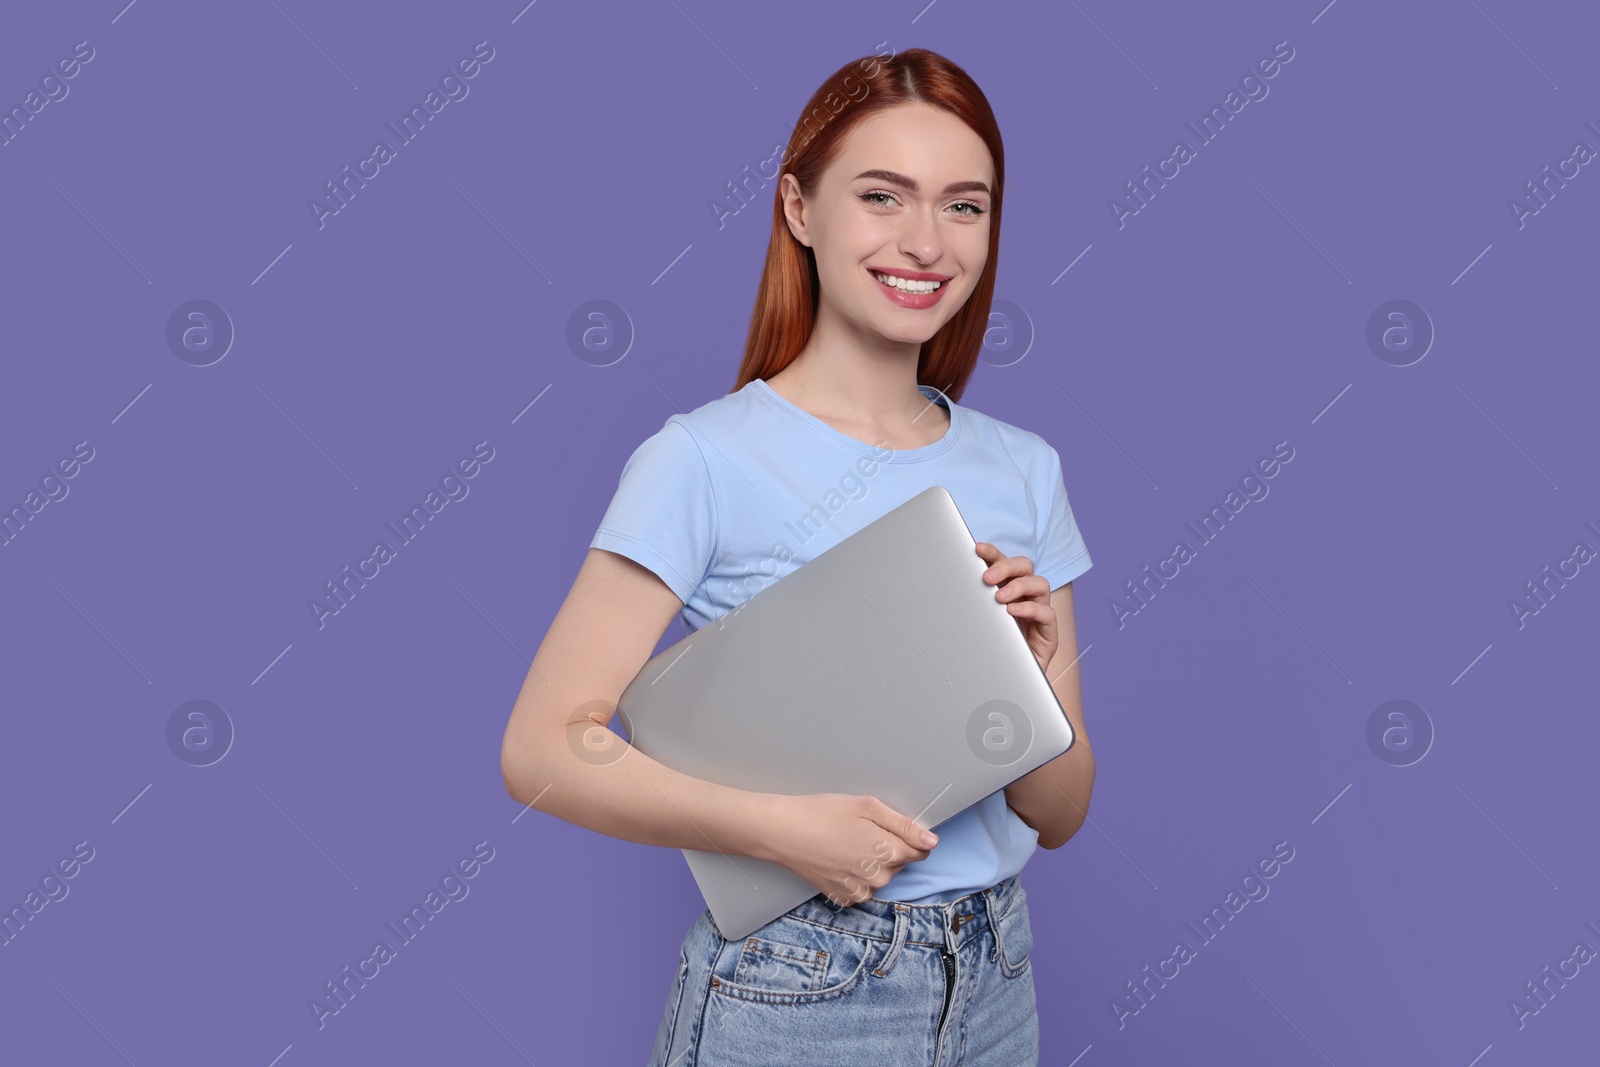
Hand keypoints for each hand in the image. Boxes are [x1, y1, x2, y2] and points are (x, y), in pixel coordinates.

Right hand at [765, 793, 936, 907]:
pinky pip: (862, 888)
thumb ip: (904, 826)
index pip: (920, 851)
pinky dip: (855, 876)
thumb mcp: (868, 807)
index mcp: (888, 852)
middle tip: (859, 830)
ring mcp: (859, 891)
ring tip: (845, 843)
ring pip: (881, 877)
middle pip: (899, 863)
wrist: (783, 832)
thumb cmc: (822, 813)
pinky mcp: (843, 898)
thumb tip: (931, 841)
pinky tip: (839, 859)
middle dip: (887, 847)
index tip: (886, 827)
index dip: (907, 836)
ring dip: (872, 863)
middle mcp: (878, 877)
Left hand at [975, 542, 1057, 674]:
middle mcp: (1025, 597)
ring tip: (1000, 598)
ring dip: (1019, 586)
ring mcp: (1038, 613)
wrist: (1004, 683)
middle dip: (1006, 567)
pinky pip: (1047, 613)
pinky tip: (1013, 612)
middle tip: (988, 578)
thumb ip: (968, 606)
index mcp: (1007, 590)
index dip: (993, 553)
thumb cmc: (988, 650)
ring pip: (1040, 584)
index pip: (1004, 563)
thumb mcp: (975, 624)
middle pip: (1025, 566)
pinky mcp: (1048, 633)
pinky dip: (1030, 609)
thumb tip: (942, 591)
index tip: (977, 548)